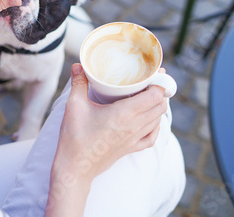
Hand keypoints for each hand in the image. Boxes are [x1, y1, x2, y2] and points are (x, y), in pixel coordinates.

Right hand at [46, 64, 166, 215]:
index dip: (158, 82)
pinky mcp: (131, 149)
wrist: (75, 168)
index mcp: (124, 114)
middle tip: (148, 81)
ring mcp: (134, 139)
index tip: (153, 73)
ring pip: (158, 119)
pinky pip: (152, 136)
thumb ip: (78, 83)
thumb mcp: (74, 106)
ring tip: (147, 95)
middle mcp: (134, 126)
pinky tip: (150, 119)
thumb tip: (78, 65)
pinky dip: (155, 125)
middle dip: (159, 91)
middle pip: (160, 105)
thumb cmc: (74, 138)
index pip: (154, 95)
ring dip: (157, 105)